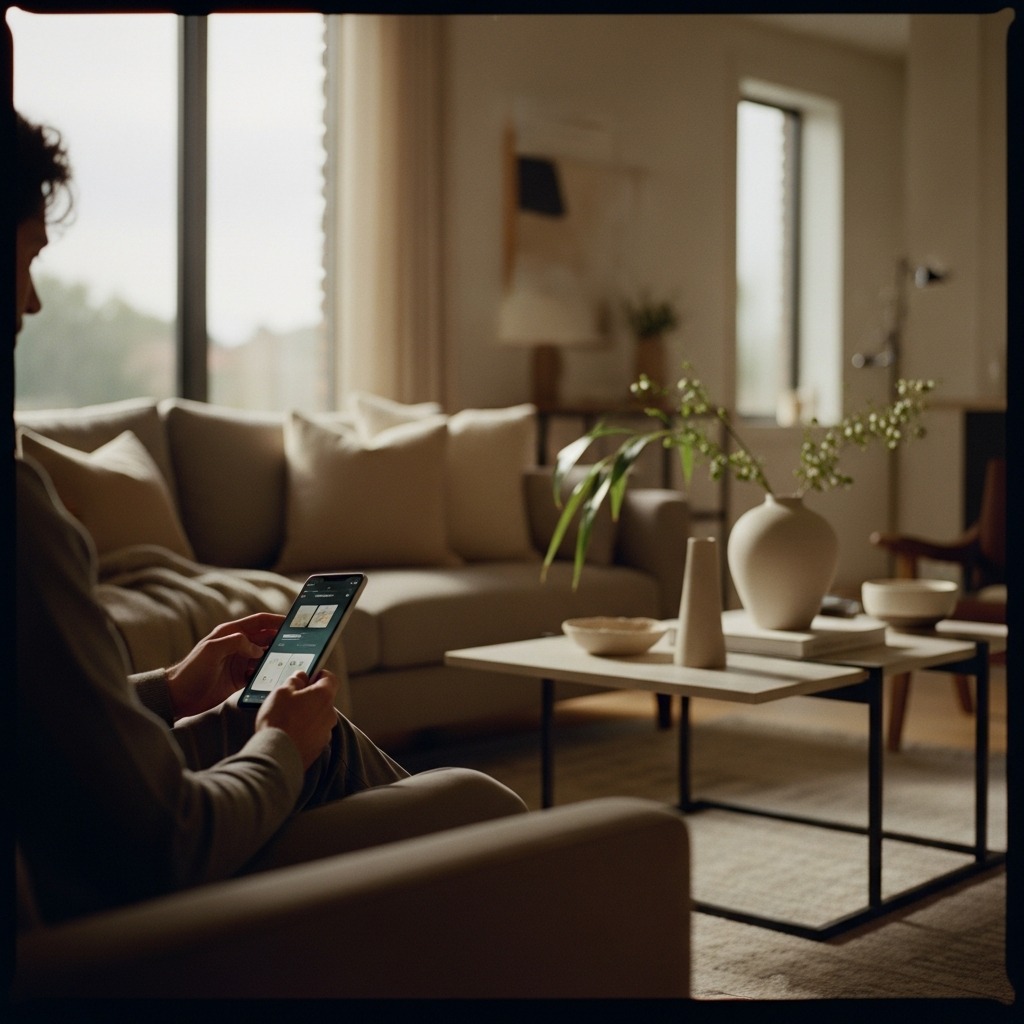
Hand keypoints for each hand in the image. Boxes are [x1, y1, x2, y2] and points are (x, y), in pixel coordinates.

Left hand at [165, 612, 284, 719]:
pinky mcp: (238, 679)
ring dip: (275, 658)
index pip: (258, 622)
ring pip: (263, 656)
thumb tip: (257, 648)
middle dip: (280, 640)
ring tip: (289, 661)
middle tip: (298, 644)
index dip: (275, 620)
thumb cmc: (190, 670)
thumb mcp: (212, 650)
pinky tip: (274, 677)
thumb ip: (236, 642)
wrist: (178, 696)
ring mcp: (238, 662)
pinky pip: (258, 673)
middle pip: (264, 638)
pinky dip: (266, 674)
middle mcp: (236, 646)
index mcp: (230, 633)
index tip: (292, 623)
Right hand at [255, 670, 339, 769]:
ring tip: (287, 719)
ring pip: (319, 717)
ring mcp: (326, 732)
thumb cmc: (279, 720)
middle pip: (323, 699)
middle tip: (291, 700)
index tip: (308, 677)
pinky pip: (314, 734)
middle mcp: (330, 714)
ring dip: (307, 715)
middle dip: (310, 698)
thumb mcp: (281, 692)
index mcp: (324, 696)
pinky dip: (305, 731)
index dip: (319, 675)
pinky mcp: (319, 748)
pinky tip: (289, 734)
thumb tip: (301, 677)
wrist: (276, 756)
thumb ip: (294, 681)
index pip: (330, 679)